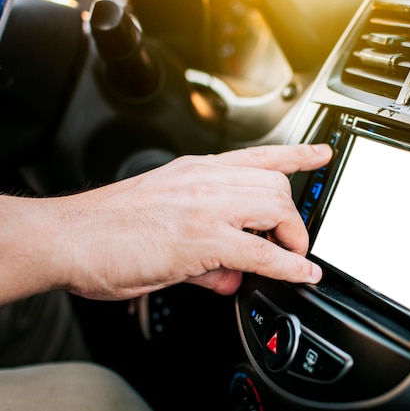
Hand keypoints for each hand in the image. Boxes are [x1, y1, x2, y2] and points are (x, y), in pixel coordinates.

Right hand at [51, 144, 331, 299]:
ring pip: (274, 207)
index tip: (320, 153)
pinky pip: (261, 250)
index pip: (259, 155)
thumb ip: (210, 254)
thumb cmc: (108, 229)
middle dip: (292, 216)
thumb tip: (236, 275)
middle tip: (289, 241)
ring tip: (289, 256)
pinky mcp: (201, 237)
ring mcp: (204, 206)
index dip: (296, 154)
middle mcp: (204, 180)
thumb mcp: (166, 230)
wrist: (68, 237)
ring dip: (291, 236)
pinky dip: (289, 265)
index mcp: (196, 172)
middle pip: (276, 184)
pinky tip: (300, 273)